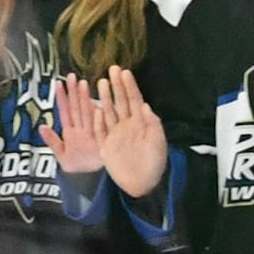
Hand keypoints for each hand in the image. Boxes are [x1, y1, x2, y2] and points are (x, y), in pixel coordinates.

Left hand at [41, 74, 105, 174]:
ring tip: (82, 83)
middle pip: (77, 107)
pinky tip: (96, 103)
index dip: (62, 98)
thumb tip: (42, 126)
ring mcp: (92, 132)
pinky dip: (97, 115)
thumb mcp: (61, 156)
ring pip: (87, 113)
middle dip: (73, 92)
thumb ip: (52, 141)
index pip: (65, 111)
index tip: (58, 83)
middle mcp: (82, 129)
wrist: (90, 182)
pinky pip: (99, 125)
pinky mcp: (101, 139)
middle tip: (71, 76)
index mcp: (71, 132)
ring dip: (84, 99)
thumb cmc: (76, 169)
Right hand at [97, 67, 168, 198]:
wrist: (145, 184)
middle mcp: (126, 126)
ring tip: (100, 82)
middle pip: (120, 102)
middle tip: (112, 68)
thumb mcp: (158, 141)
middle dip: (116, 86)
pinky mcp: (106, 147)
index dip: (130, 86)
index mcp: (140, 123)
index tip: (125, 72)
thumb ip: (152, 123)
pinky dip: (98, 122)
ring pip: (108, 113)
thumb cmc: (155, 162)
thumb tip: (144, 105)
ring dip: (105, 98)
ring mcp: (115, 135)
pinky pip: (100, 132)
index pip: (133, 100)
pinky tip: (96, 110)